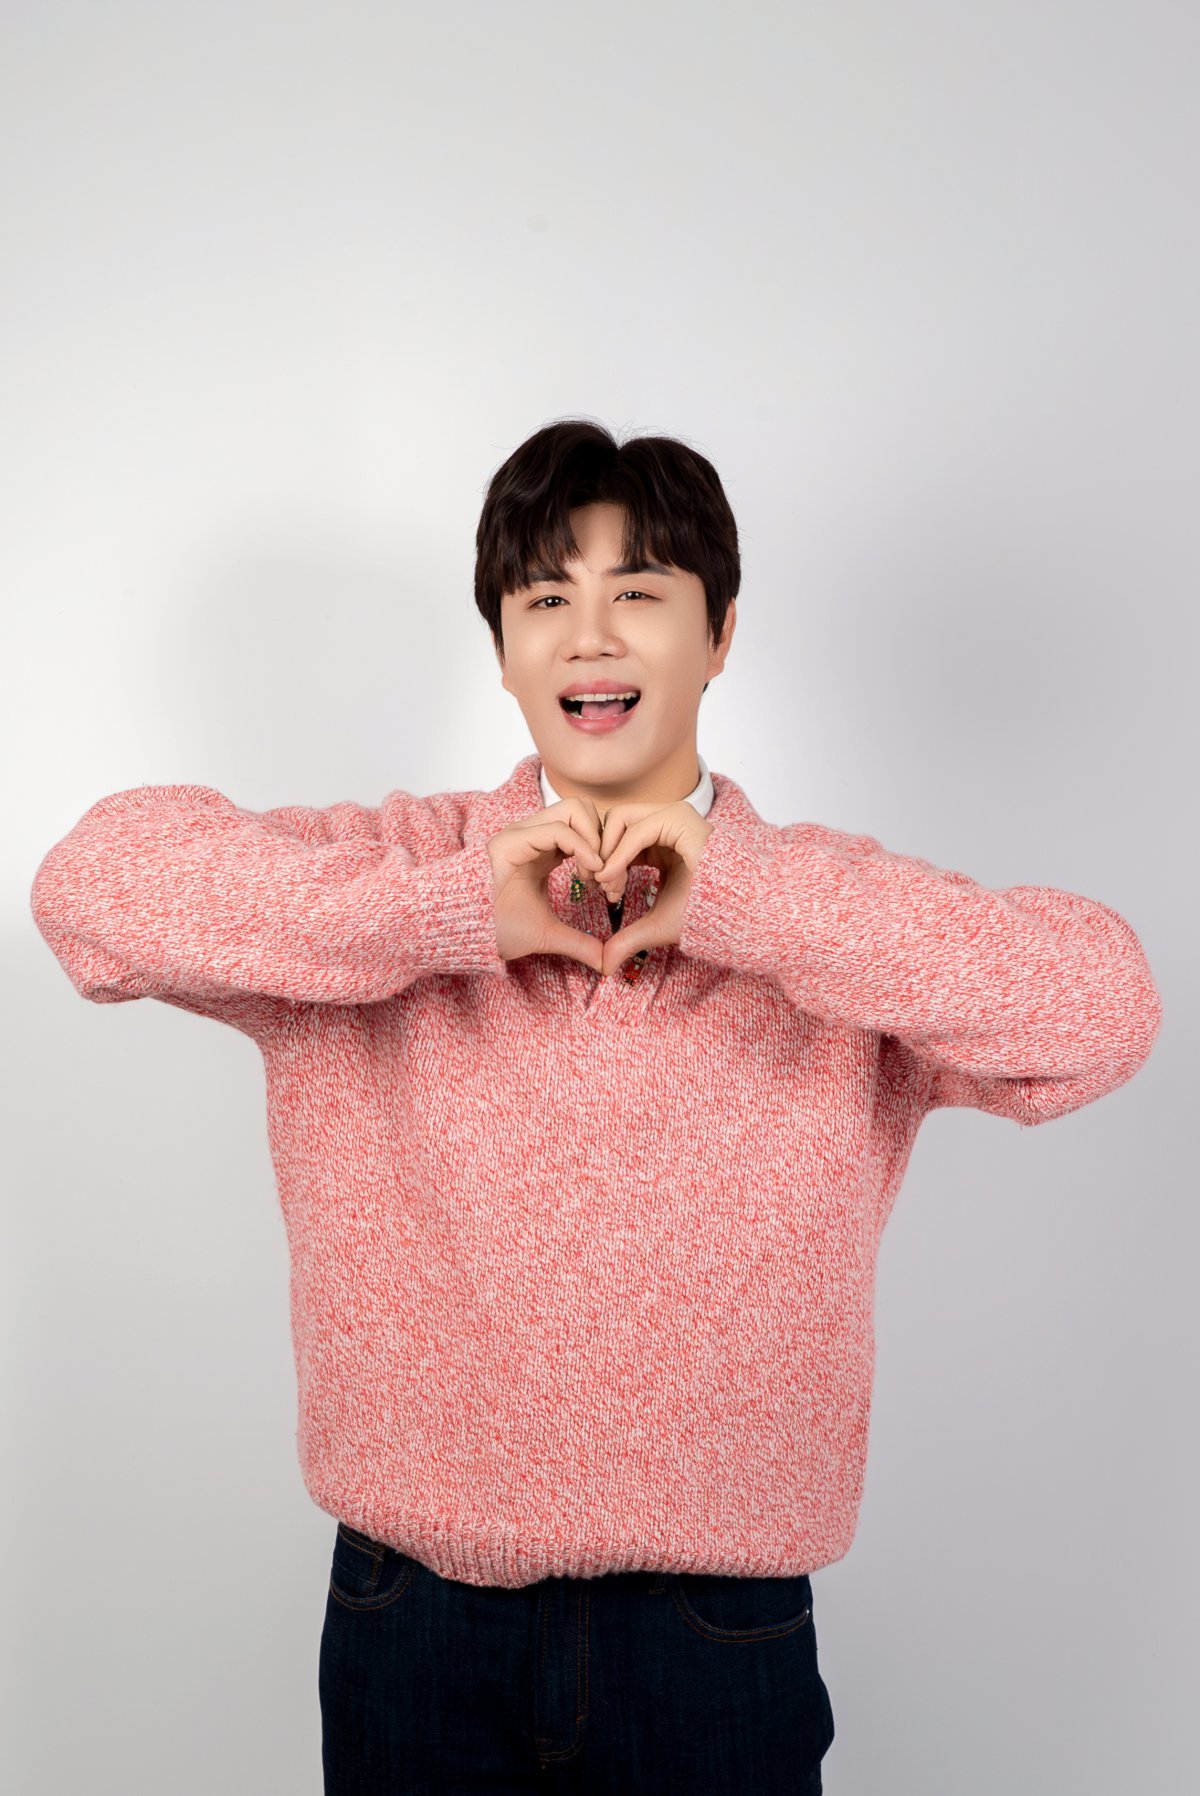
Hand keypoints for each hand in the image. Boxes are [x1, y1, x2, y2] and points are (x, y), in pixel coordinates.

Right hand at [486, 799, 606, 973]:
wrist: (460, 931)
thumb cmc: (494, 928)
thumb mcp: (547, 935)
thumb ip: (578, 943)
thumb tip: (605, 961)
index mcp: (542, 851)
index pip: (584, 828)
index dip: (605, 852)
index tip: (610, 887)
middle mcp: (534, 835)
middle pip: (583, 808)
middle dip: (604, 837)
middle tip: (606, 876)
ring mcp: (523, 834)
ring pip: (575, 808)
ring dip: (595, 840)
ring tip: (596, 875)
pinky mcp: (514, 840)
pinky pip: (559, 829)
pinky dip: (583, 847)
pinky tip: (589, 873)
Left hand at [593, 801, 714, 976]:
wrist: (734, 914)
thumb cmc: (703, 916)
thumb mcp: (655, 925)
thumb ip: (627, 939)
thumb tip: (604, 965)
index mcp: (661, 840)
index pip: (617, 834)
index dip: (602, 859)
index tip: (597, 889)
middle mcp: (666, 823)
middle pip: (613, 820)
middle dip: (597, 850)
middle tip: (594, 884)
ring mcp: (674, 816)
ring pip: (619, 818)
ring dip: (606, 852)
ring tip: (607, 884)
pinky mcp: (680, 820)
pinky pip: (636, 830)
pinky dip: (618, 854)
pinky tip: (614, 879)